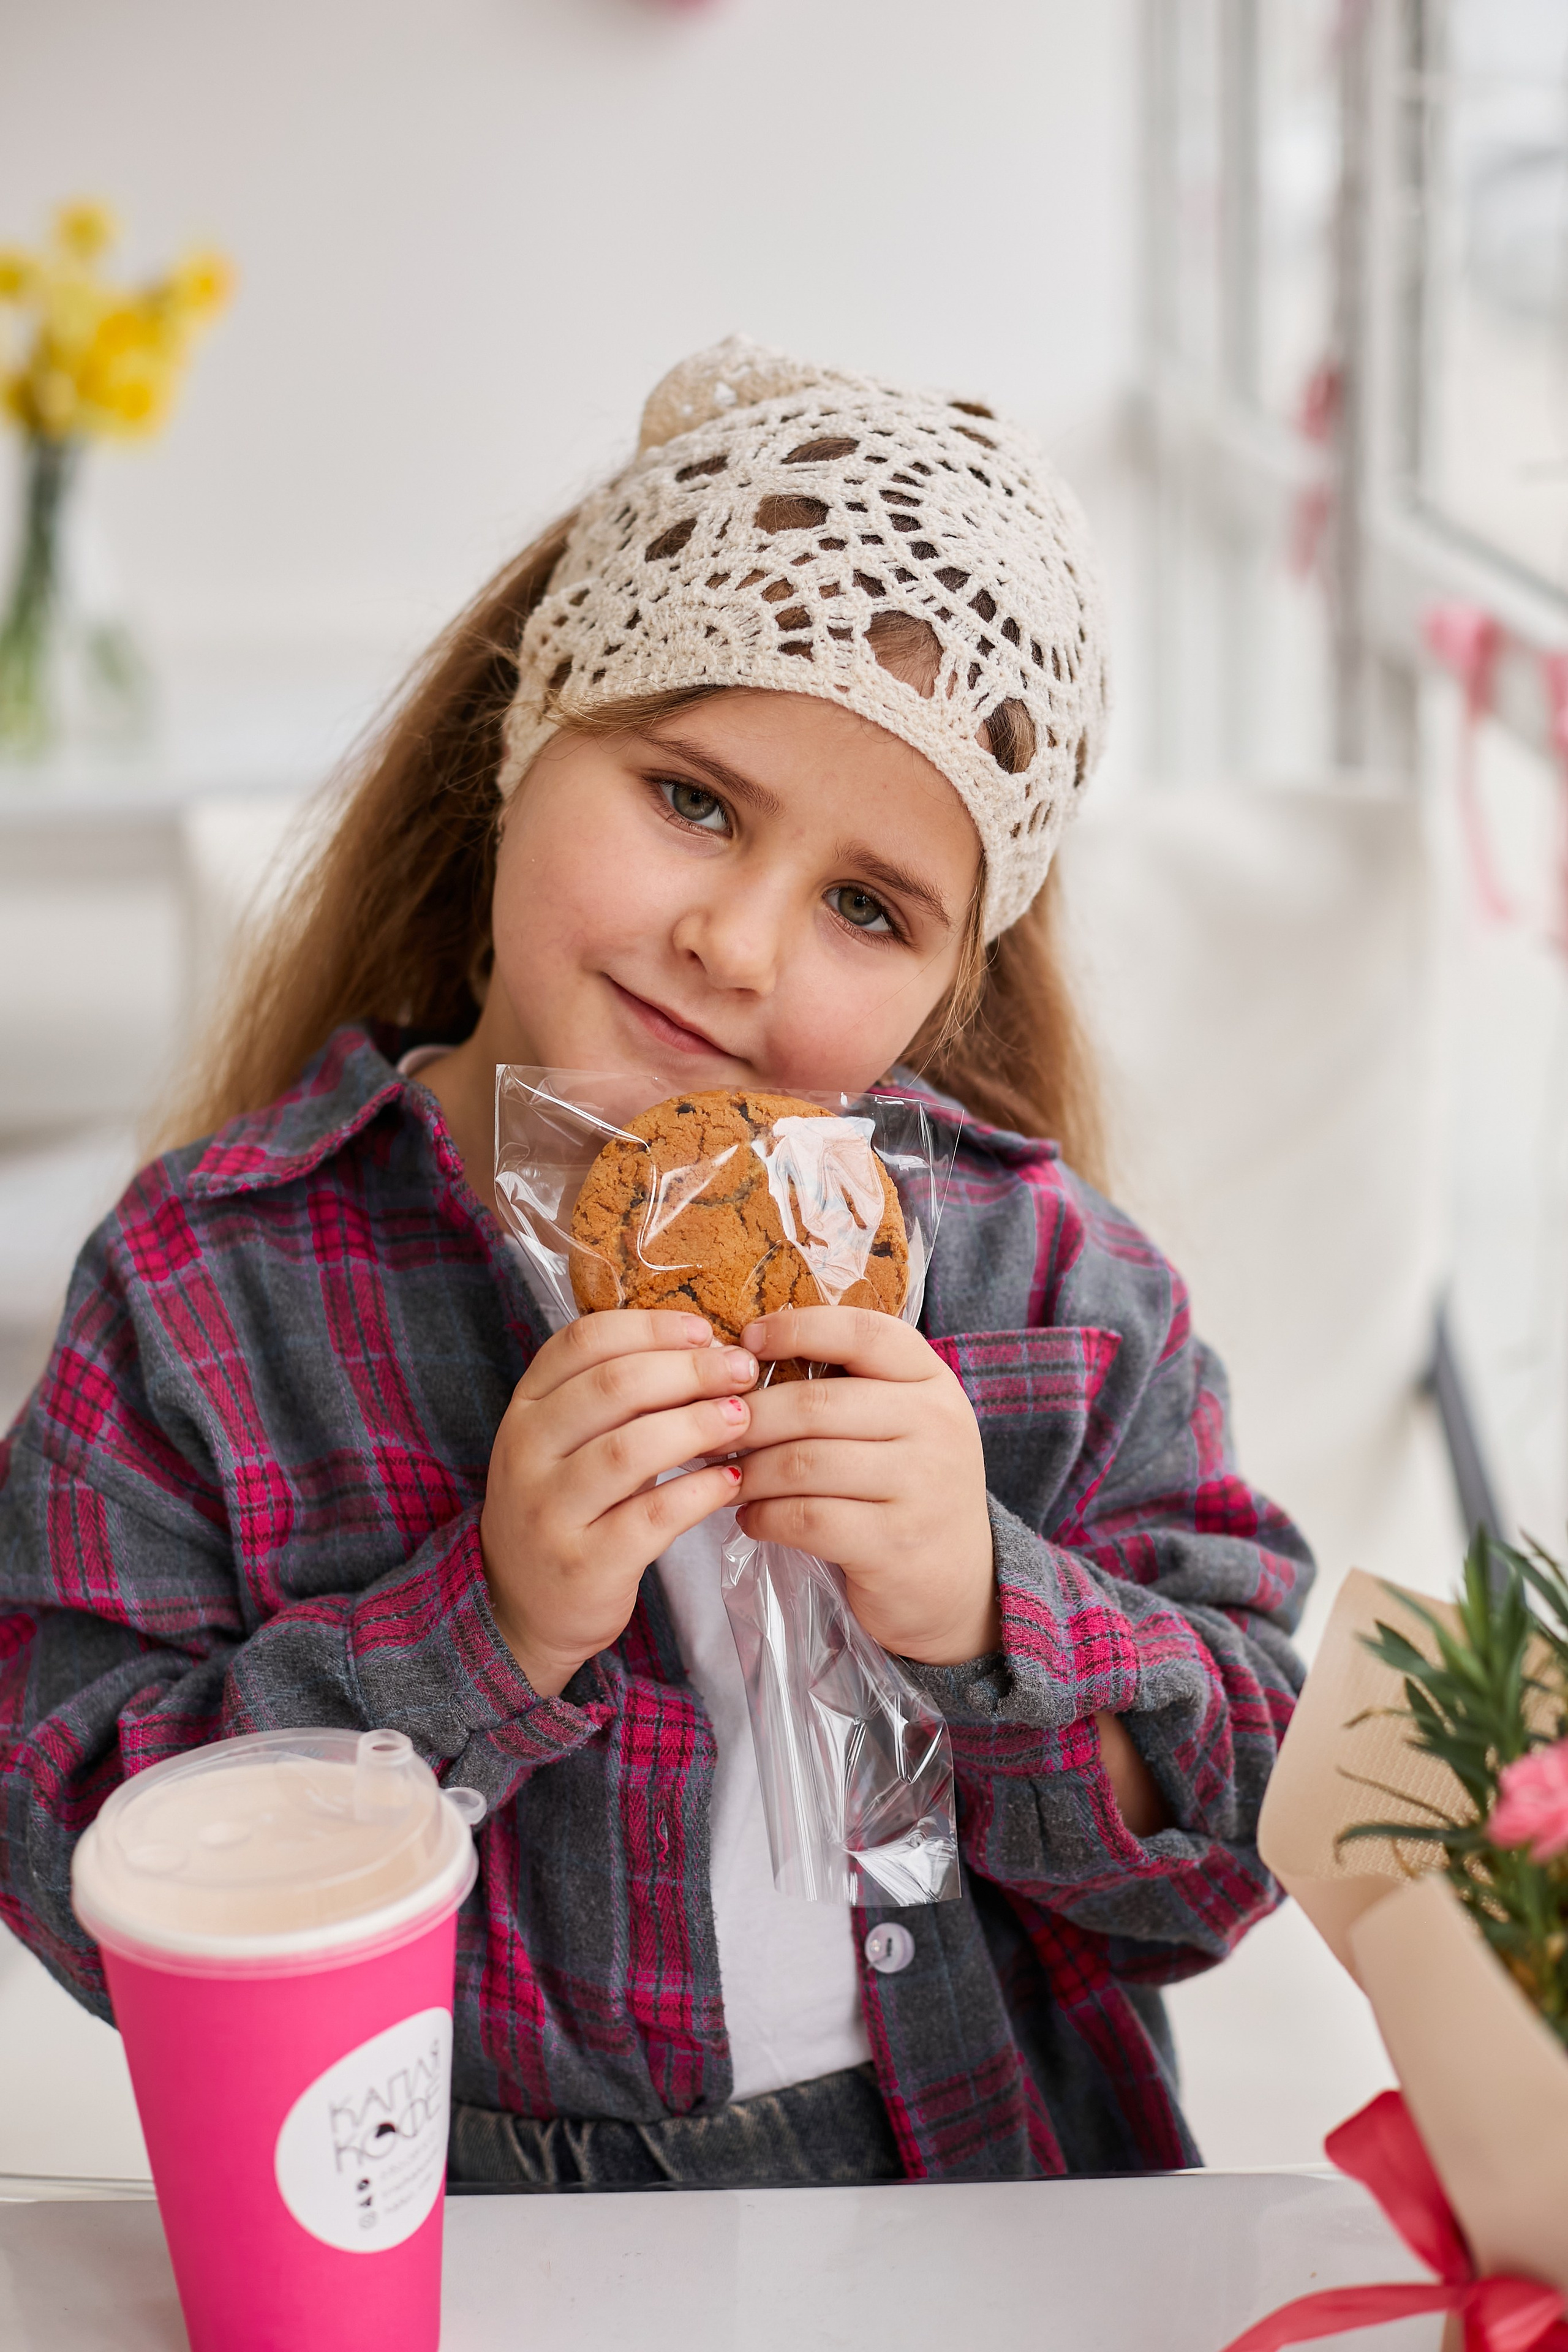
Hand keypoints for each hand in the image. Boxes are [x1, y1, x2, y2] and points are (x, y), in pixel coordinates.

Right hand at [480, 1312, 757, 1696]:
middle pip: (612, 1386)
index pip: (582, 1341)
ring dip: (696, 1425)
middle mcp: (526, 1451)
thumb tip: (707, 1348)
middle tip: (741, 1370)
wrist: (521, 1605)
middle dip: (688, 1370)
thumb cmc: (567, 1505)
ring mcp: (549, 1510)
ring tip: (742, 1418)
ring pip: (629, 1449)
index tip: (705, 1330)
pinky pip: (649, 1518)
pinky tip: (731, 1480)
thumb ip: (618, 1397)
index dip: (650, 1327)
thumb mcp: (569, 1441)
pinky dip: (698, 1494)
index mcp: (525, 1406)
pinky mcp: (583, 1563)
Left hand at [732, 1307, 997, 1666]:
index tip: (747, 1341)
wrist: (959, 1582)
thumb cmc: (910, 1487)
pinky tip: (751, 1518)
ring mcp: (920, 1486)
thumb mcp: (904, 1423)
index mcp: (932, 1381)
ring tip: (724, 1476)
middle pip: (816, 1403)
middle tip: (711, 1429)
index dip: (796, 1329)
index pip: (861, 1332)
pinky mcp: (894, 1544)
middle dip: (750, 1416)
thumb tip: (746, 1362)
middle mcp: (935, 1425)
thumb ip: (851, 1388)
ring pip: (803, 1463)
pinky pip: (806, 1518)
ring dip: (749, 1471)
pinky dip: (764, 1517)